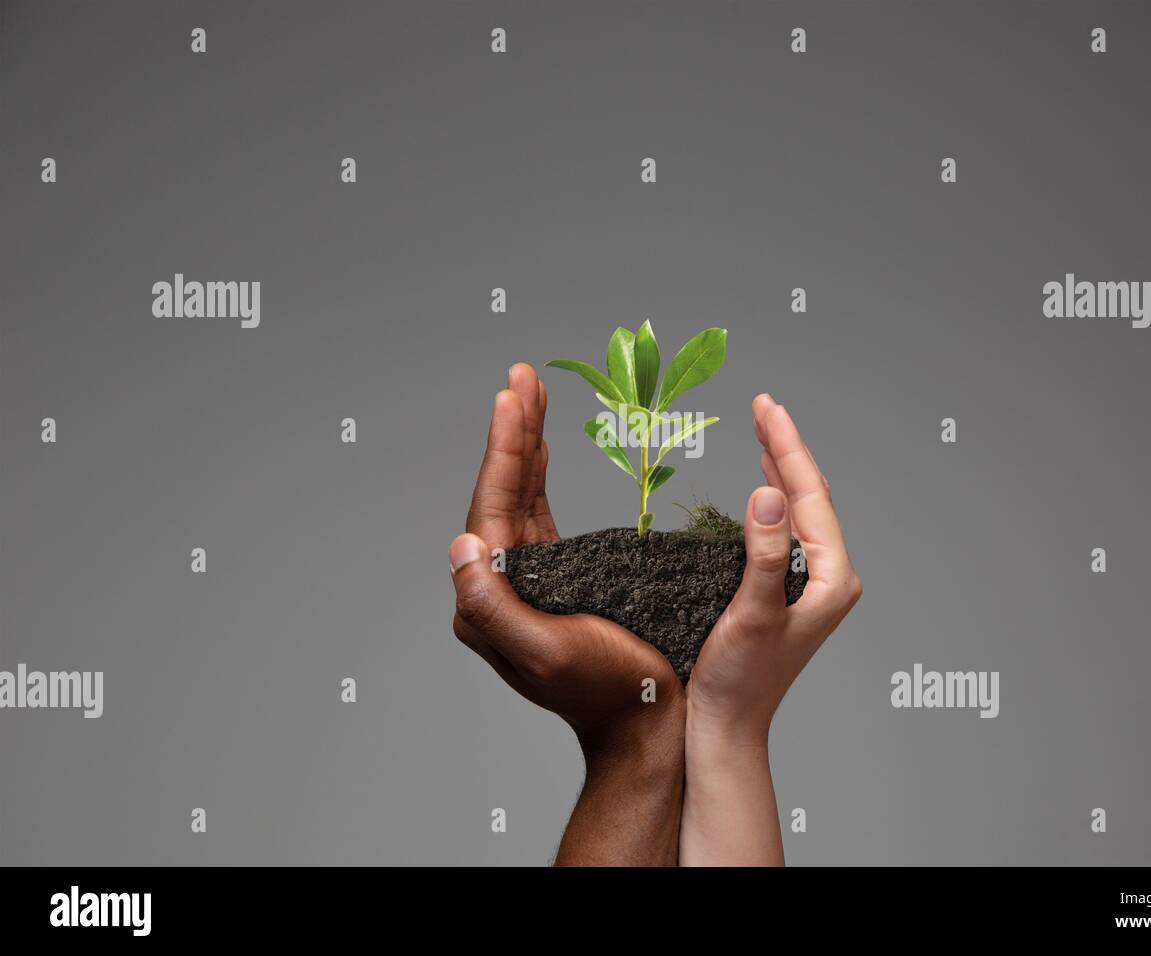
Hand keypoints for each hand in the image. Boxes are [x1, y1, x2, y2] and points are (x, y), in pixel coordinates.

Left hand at [449, 364, 684, 864]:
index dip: (504, 448)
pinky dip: (538, 475)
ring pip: (520, 495)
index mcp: (490, 598)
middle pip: (502, 491)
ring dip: (525, 444)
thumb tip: (462, 544)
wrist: (645, 721)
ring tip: (531, 392)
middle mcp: (499, 584)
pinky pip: (538, 513)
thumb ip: (491, 604)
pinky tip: (541, 451)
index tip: (514, 396)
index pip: (493, 506)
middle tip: (521, 376)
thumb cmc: (607, 688)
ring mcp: (526, 578)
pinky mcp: (555, 576)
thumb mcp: (544, 652)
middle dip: (513, 431)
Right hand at [680, 394, 860, 864]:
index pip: (810, 496)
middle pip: (809, 497)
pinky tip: (761, 485)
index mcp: (831, 579)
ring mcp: (807, 584)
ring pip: (798, 510)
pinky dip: (771, 499)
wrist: (723, 727)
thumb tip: (767, 493)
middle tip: (763, 404)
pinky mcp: (785, 590)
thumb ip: (763, 553)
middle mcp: (827, 578)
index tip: (766, 407)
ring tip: (764, 429)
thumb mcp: (752, 614)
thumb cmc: (738, 680)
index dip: (787, 447)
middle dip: (786, 448)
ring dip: (780, 469)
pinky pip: (783, 530)